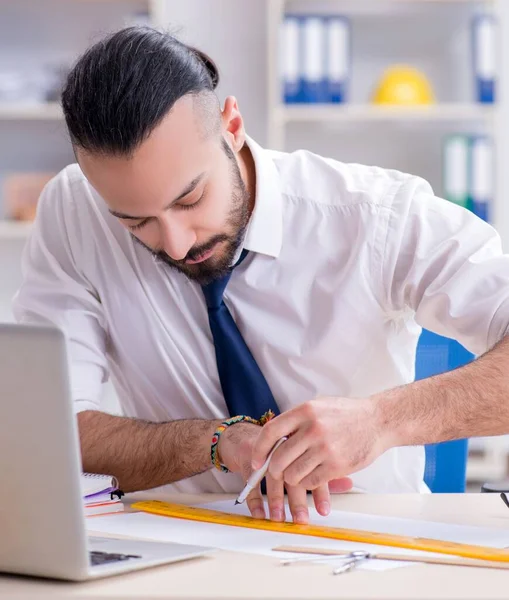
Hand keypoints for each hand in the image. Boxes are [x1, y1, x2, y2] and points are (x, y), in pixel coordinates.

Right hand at [217, 421, 351, 523]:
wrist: (247, 433)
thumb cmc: (279, 447)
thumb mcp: (304, 453)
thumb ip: (324, 467)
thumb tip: (348, 483)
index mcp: (302, 441)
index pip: (313, 466)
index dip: (319, 490)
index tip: (324, 511)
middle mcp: (285, 445)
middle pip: (293, 472)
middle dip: (298, 499)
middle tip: (302, 519)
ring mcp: (266, 451)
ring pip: (273, 476)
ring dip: (276, 500)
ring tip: (280, 519)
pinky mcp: (249, 458)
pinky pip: (251, 481)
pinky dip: (255, 500)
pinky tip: (260, 514)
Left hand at [252, 397, 388, 494]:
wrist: (378, 421)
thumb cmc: (347, 414)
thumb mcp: (318, 406)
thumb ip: (297, 421)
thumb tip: (272, 440)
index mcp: (305, 410)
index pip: (270, 432)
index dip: (259, 450)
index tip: (257, 461)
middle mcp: (313, 429)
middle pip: (279, 458)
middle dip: (274, 470)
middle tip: (278, 472)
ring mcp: (324, 448)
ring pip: (293, 474)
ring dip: (292, 478)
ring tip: (299, 472)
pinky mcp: (336, 465)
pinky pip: (310, 482)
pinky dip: (308, 483)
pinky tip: (313, 476)